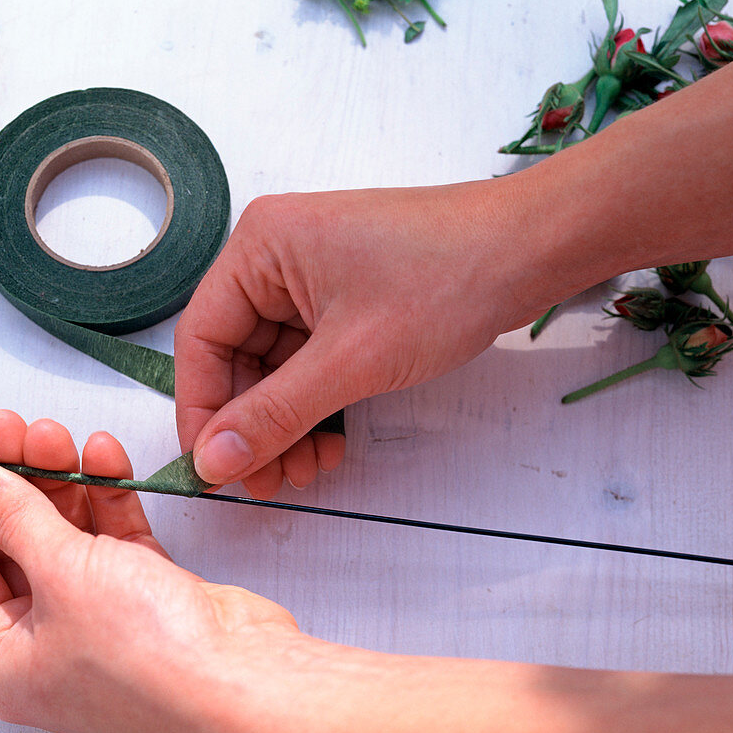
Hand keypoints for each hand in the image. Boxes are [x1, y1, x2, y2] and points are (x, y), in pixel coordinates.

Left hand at [0, 410, 300, 732]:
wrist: (247, 683)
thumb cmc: (148, 657)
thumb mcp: (61, 574)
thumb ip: (13, 517)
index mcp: (5, 661)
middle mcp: (48, 645)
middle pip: (12, 546)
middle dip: (11, 481)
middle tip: (8, 427)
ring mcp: (101, 620)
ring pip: (64, 536)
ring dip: (59, 481)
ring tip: (55, 433)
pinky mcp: (148, 598)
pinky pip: (113, 538)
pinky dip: (107, 496)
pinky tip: (101, 454)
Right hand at [174, 179, 548, 498]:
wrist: (531, 250)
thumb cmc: (444, 281)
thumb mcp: (349, 360)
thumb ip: (274, 415)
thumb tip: (212, 463)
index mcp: (258, 247)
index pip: (201, 339)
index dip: (202, 412)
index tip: (212, 471)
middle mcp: (275, 258)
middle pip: (236, 358)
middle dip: (253, 426)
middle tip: (267, 485)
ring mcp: (312, 279)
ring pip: (275, 368)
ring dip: (286, 424)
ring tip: (308, 471)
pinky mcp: (345, 299)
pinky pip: (310, 361)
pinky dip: (316, 406)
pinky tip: (330, 445)